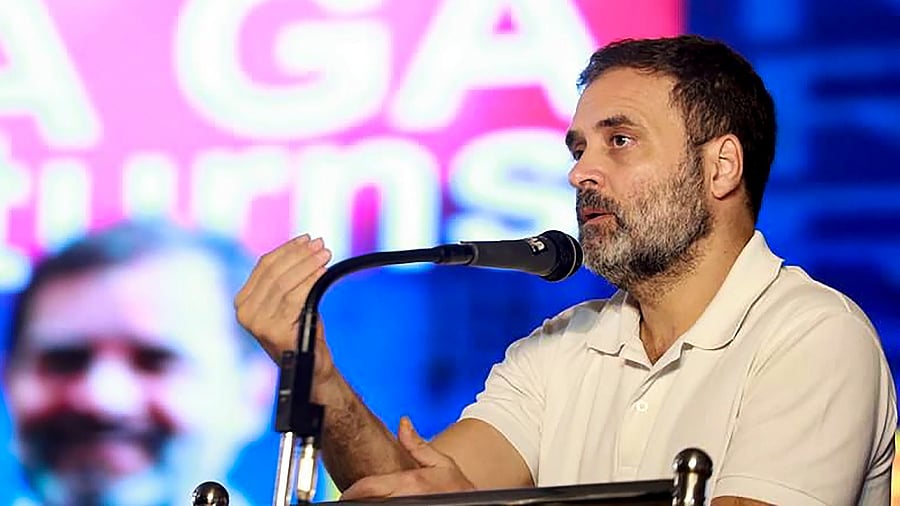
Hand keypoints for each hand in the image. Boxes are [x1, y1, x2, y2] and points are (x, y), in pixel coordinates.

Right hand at [235, 235, 333, 380]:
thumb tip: (303, 245)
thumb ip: (286, 278)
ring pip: (284, 283)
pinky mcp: (273, 331)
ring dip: (307, 265)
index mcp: (243, 301)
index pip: (263, 266)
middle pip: (274, 272)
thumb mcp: (289, 300)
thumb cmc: (302, 331)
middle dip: (299, 255)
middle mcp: (245, 312)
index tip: (306, 239)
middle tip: (320, 245)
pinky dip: (309, 282)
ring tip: (325, 255)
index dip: (286, 249)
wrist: (311, 367)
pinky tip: (322, 273)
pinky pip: (294, 298)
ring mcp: (257, 323)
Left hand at [340, 417, 475, 499]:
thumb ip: (417, 444)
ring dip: (370, 503)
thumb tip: (403, 422)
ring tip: (368, 500)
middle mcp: (406, 499)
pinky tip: (382, 503)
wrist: (476, 505)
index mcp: (410, 483)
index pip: (368, 488)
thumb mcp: (442, 463)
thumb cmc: (458, 488)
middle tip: (355, 496)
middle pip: (368, 502)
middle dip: (360, 498)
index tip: (346, 493)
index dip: (352, 491)